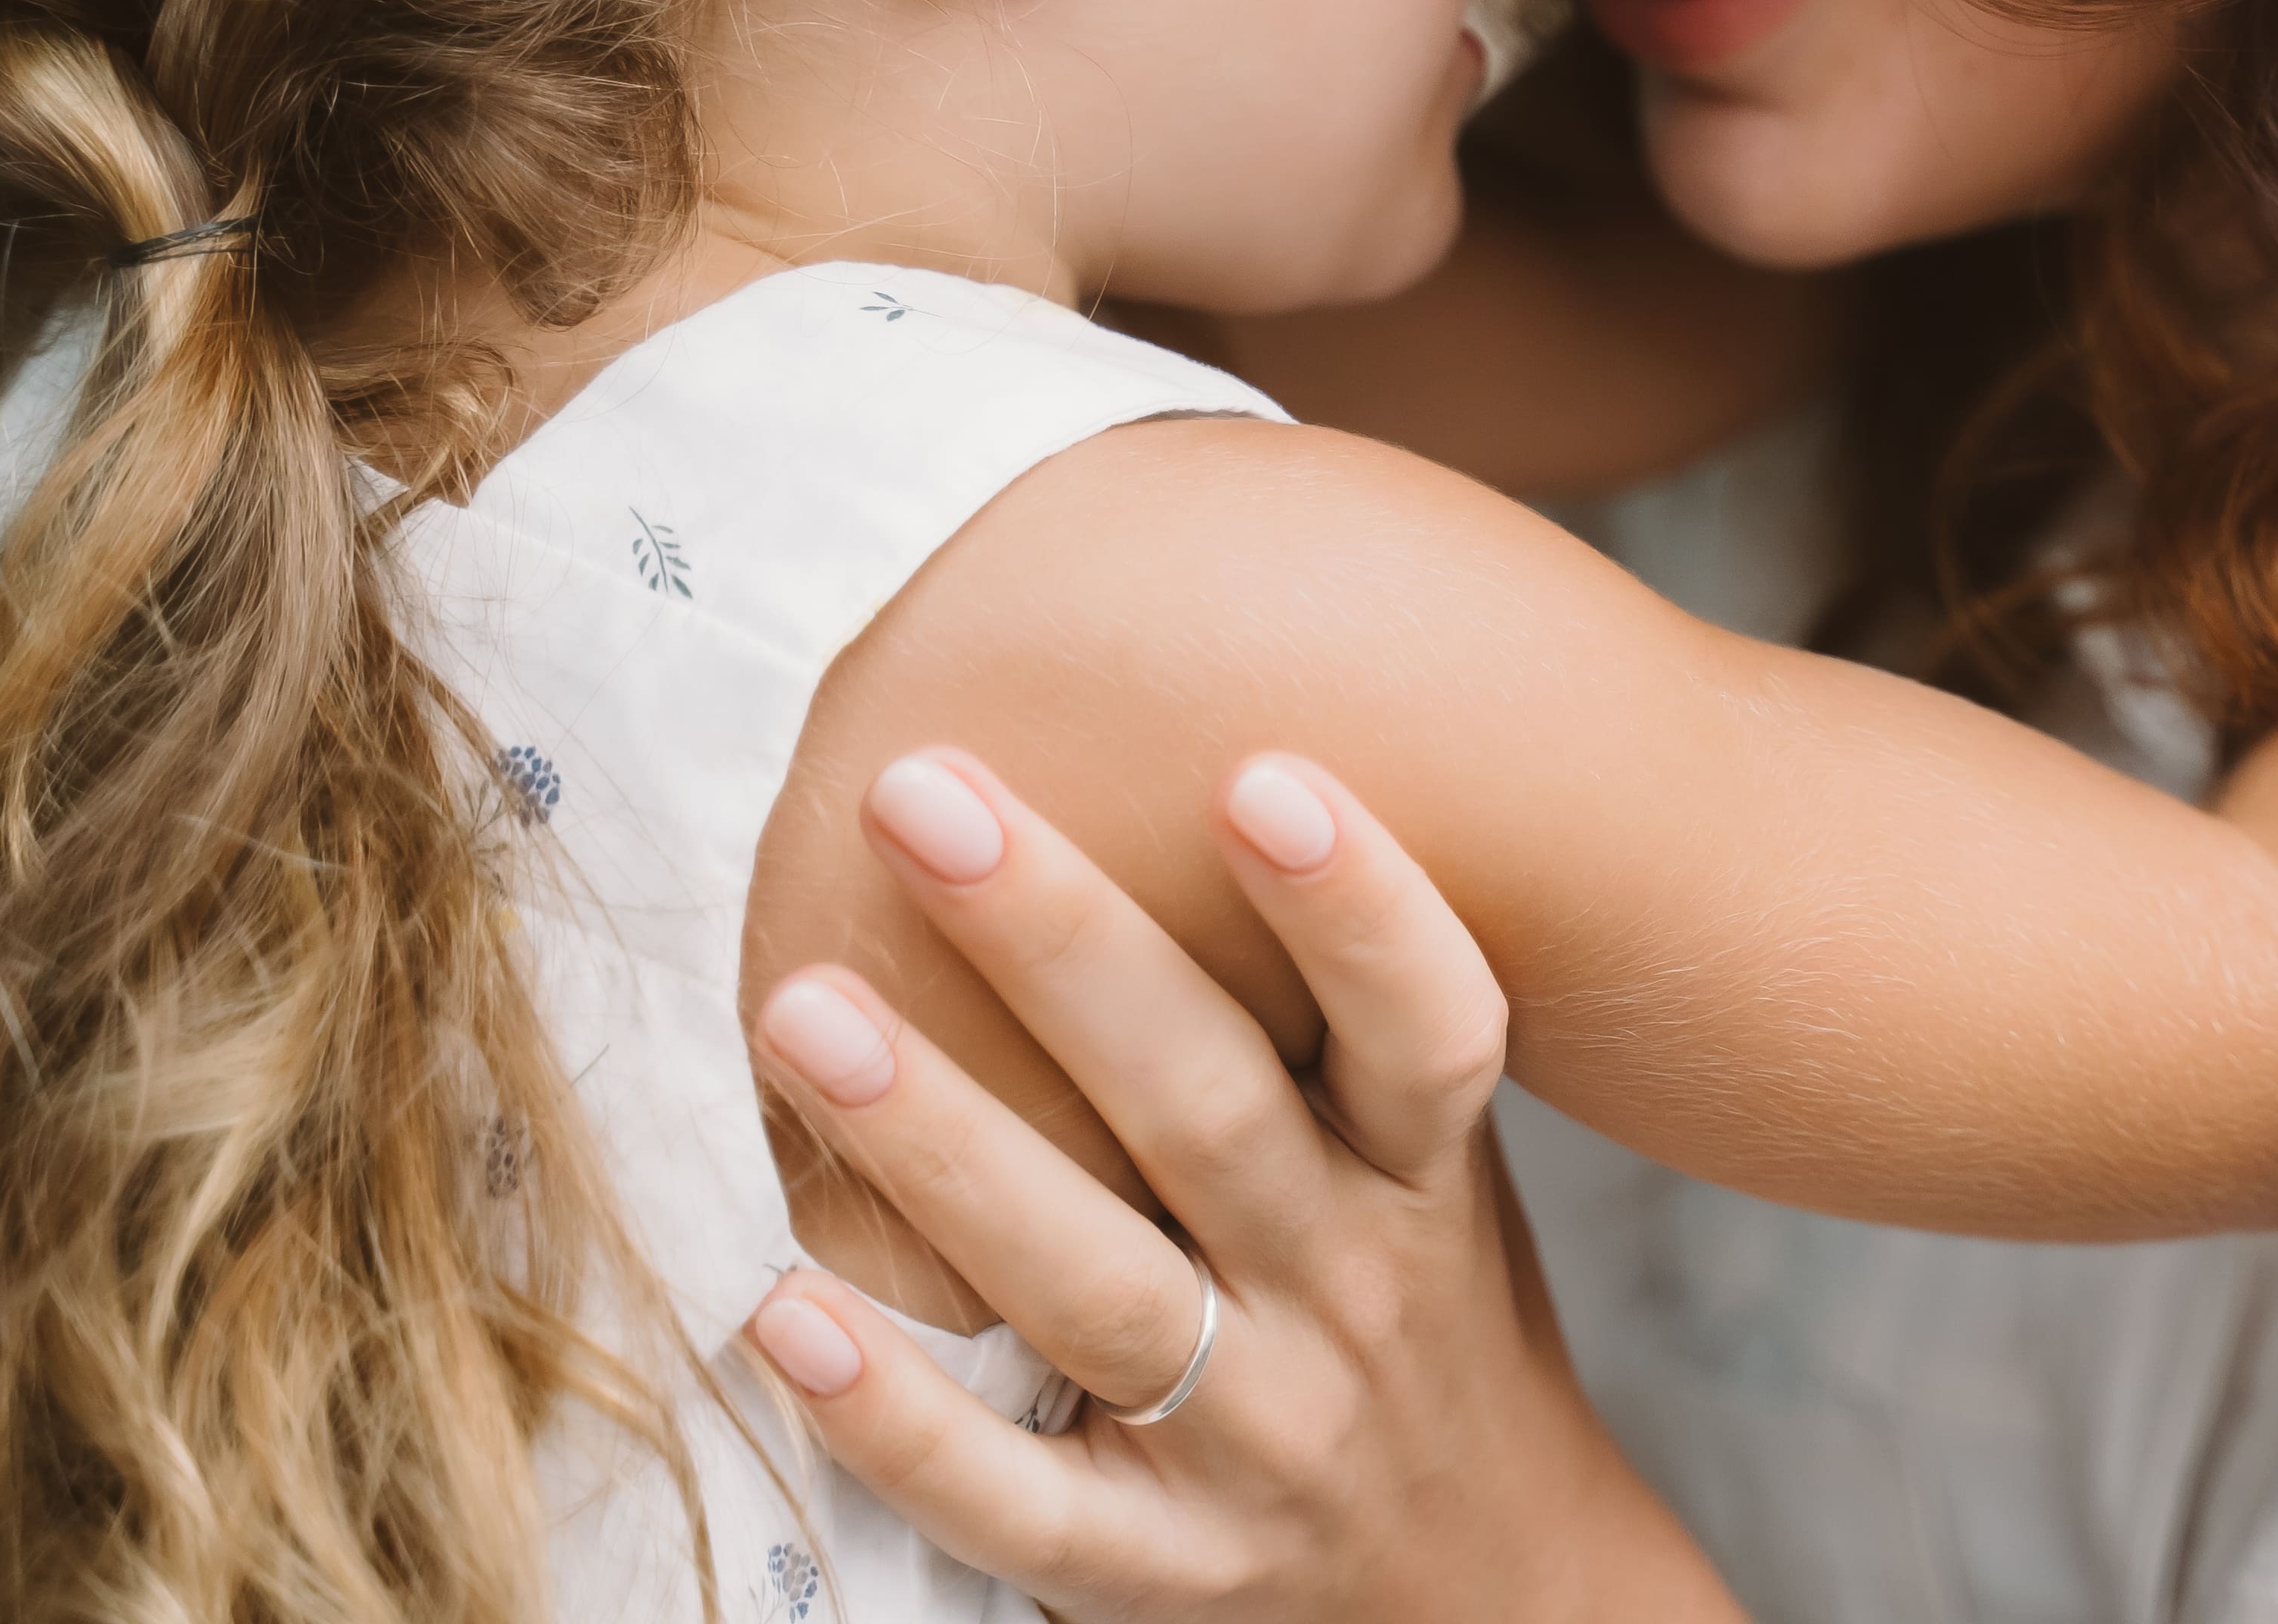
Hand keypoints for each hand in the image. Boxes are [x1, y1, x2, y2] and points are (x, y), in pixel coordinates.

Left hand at [739, 750, 1744, 1621]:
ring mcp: (1254, 1443)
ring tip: (802, 1011)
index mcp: (1423, 1180)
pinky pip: (1015, 1503)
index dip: (1360, 908)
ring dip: (943, 1146)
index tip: (1257, 771)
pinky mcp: (1160, 1571)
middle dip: (1064, 946)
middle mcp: (1350, 1299)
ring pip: (1092, 1290)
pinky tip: (779, 1312)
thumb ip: (1330, 1011)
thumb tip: (1194, 739)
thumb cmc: (1424, 1310)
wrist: (1498, 1591)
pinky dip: (896, 1418)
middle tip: (920, 792)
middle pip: (1209, 1116)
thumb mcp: (1432, 1159)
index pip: (1428, 1032)